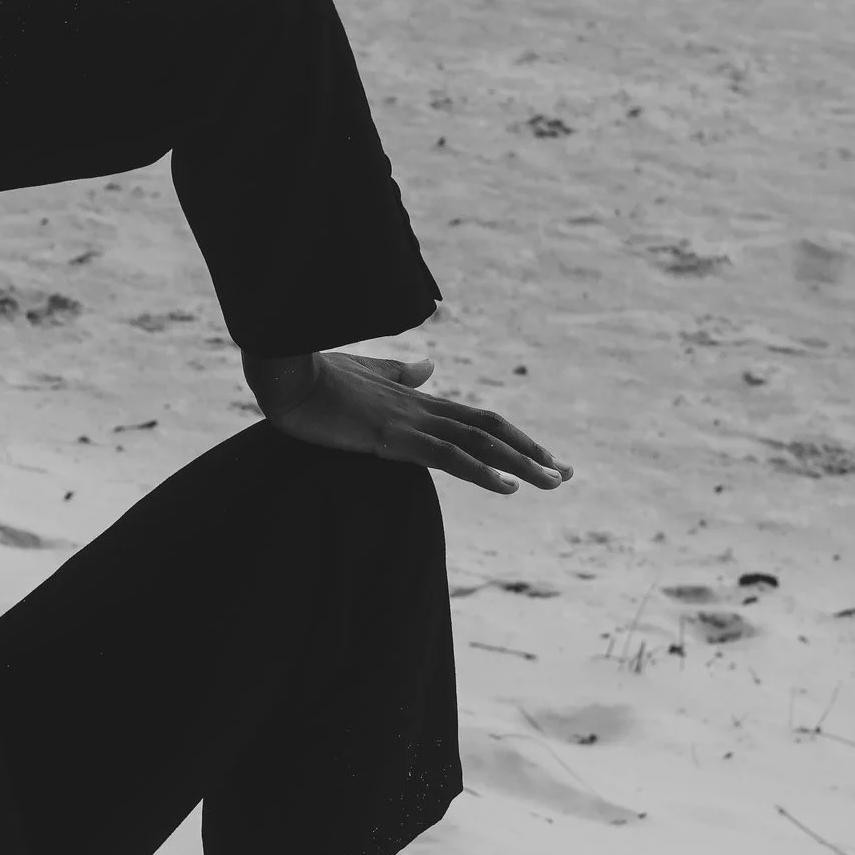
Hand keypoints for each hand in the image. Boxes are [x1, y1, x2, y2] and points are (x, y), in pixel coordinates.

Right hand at [255, 352, 571, 494]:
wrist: (286, 374)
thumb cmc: (315, 376)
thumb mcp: (366, 373)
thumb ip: (399, 373)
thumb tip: (427, 367)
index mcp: (416, 398)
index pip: (478, 418)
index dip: (514, 437)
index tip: (543, 458)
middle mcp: (423, 406)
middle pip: (491, 428)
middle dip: (532, 451)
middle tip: (567, 474)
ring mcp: (411, 421)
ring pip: (481, 441)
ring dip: (522, 462)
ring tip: (554, 482)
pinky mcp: (394, 436)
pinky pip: (449, 456)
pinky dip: (483, 471)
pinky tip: (509, 486)